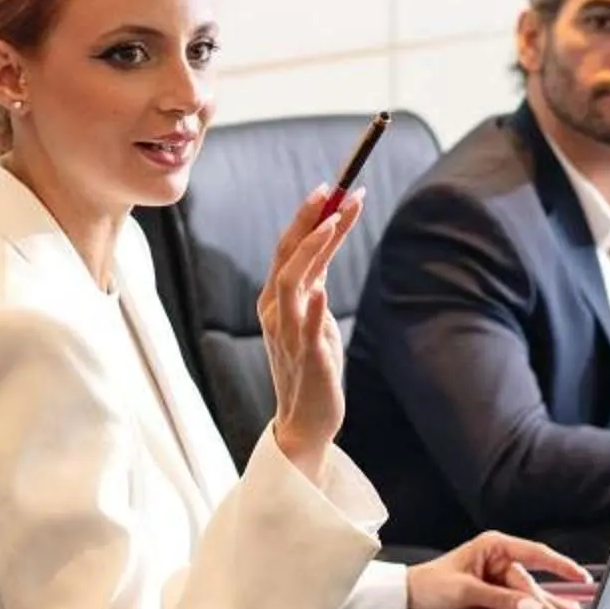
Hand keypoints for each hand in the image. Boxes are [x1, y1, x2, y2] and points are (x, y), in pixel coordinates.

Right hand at [260, 186, 362, 477]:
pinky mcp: (307, 360)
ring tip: (333, 224)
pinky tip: (320, 291)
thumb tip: (325, 242)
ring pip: (291, 285)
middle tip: (332, 192)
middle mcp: (276, 312)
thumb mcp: (313, 314)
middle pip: (286, 258)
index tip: (330, 189)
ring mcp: (289, 335)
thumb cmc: (311, 364)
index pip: (290, 249)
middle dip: (308, 222)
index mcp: (276, 300)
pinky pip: (305, 331)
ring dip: (312, 252)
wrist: (305, 420)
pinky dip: (311, 310)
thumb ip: (315, 280)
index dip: (309, 217)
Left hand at [408, 531, 594, 608]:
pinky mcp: (495, 592)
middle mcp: (499, 558)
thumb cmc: (430, 585)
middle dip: (547, 600)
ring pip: (528, 593)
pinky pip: (519, 601)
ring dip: (546, 606)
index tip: (579, 576)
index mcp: (494, 546)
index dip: (560, 565)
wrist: (408, 597)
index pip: (535, 554)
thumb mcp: (465, 591)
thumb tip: (530, 606)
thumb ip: (500, 599)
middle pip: (531, 581)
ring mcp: (498, 576)